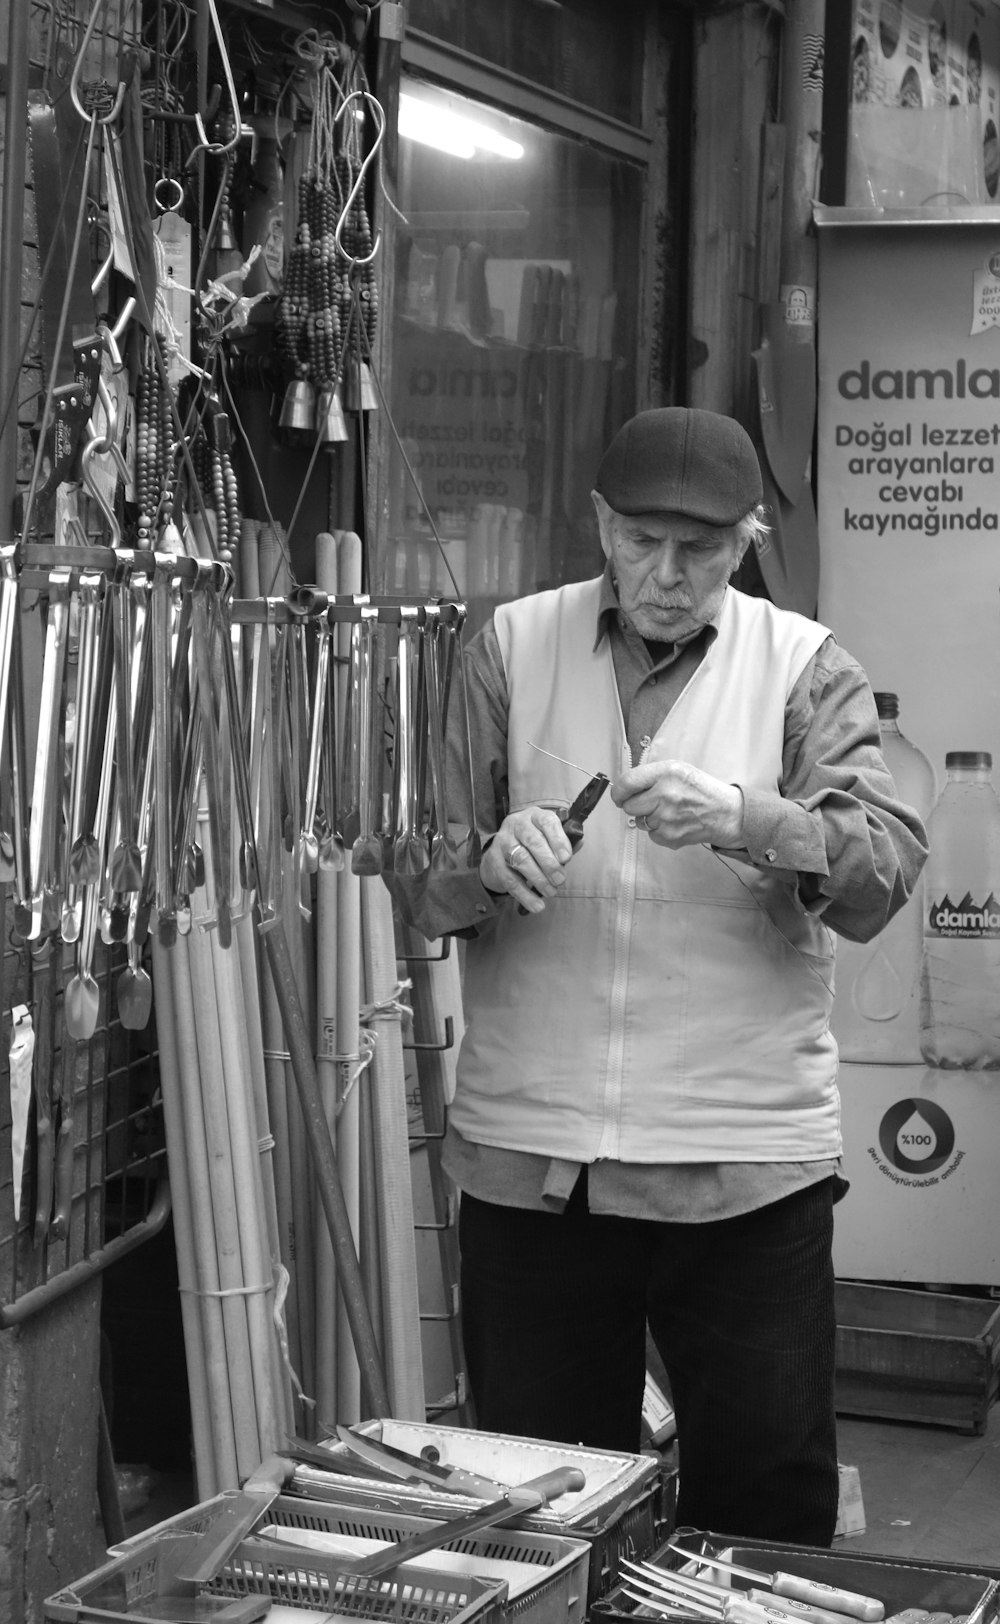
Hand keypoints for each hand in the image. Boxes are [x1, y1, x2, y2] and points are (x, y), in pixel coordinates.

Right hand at [479, 806, 574, 911]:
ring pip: (521, 859)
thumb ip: (564, 842)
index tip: (566, 858)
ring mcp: (503, 841)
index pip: (547, 822)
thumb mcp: (548, 838)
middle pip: (533, 841)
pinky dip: (524, 894)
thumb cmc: (532, 845)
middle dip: (549, 863)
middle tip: (560, 879)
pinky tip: (537, 905)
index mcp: (534, 816)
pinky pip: (510, 879)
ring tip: (551, 891)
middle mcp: (517, 824)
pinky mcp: (494, 861)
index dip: (558, 840)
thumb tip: (580, 842)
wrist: (500, 854)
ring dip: (538, 878)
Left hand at [611, 758, 743, 849]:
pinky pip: (651, 835)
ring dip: (649, 818)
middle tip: (650, 803)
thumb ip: (651, 776)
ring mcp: (668, 817)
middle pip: (629, 806)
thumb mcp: (678, 770)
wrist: (727, 813)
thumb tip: (624, 788)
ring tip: (669, 812)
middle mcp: (666, 794)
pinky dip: (660, 831)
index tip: (619, 796)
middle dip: (635, 806)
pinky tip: (676, 823)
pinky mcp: (670, 836)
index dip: (618, 791)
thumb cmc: (701, 790)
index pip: (627, 782)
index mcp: (667, 773)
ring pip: (639, 821)